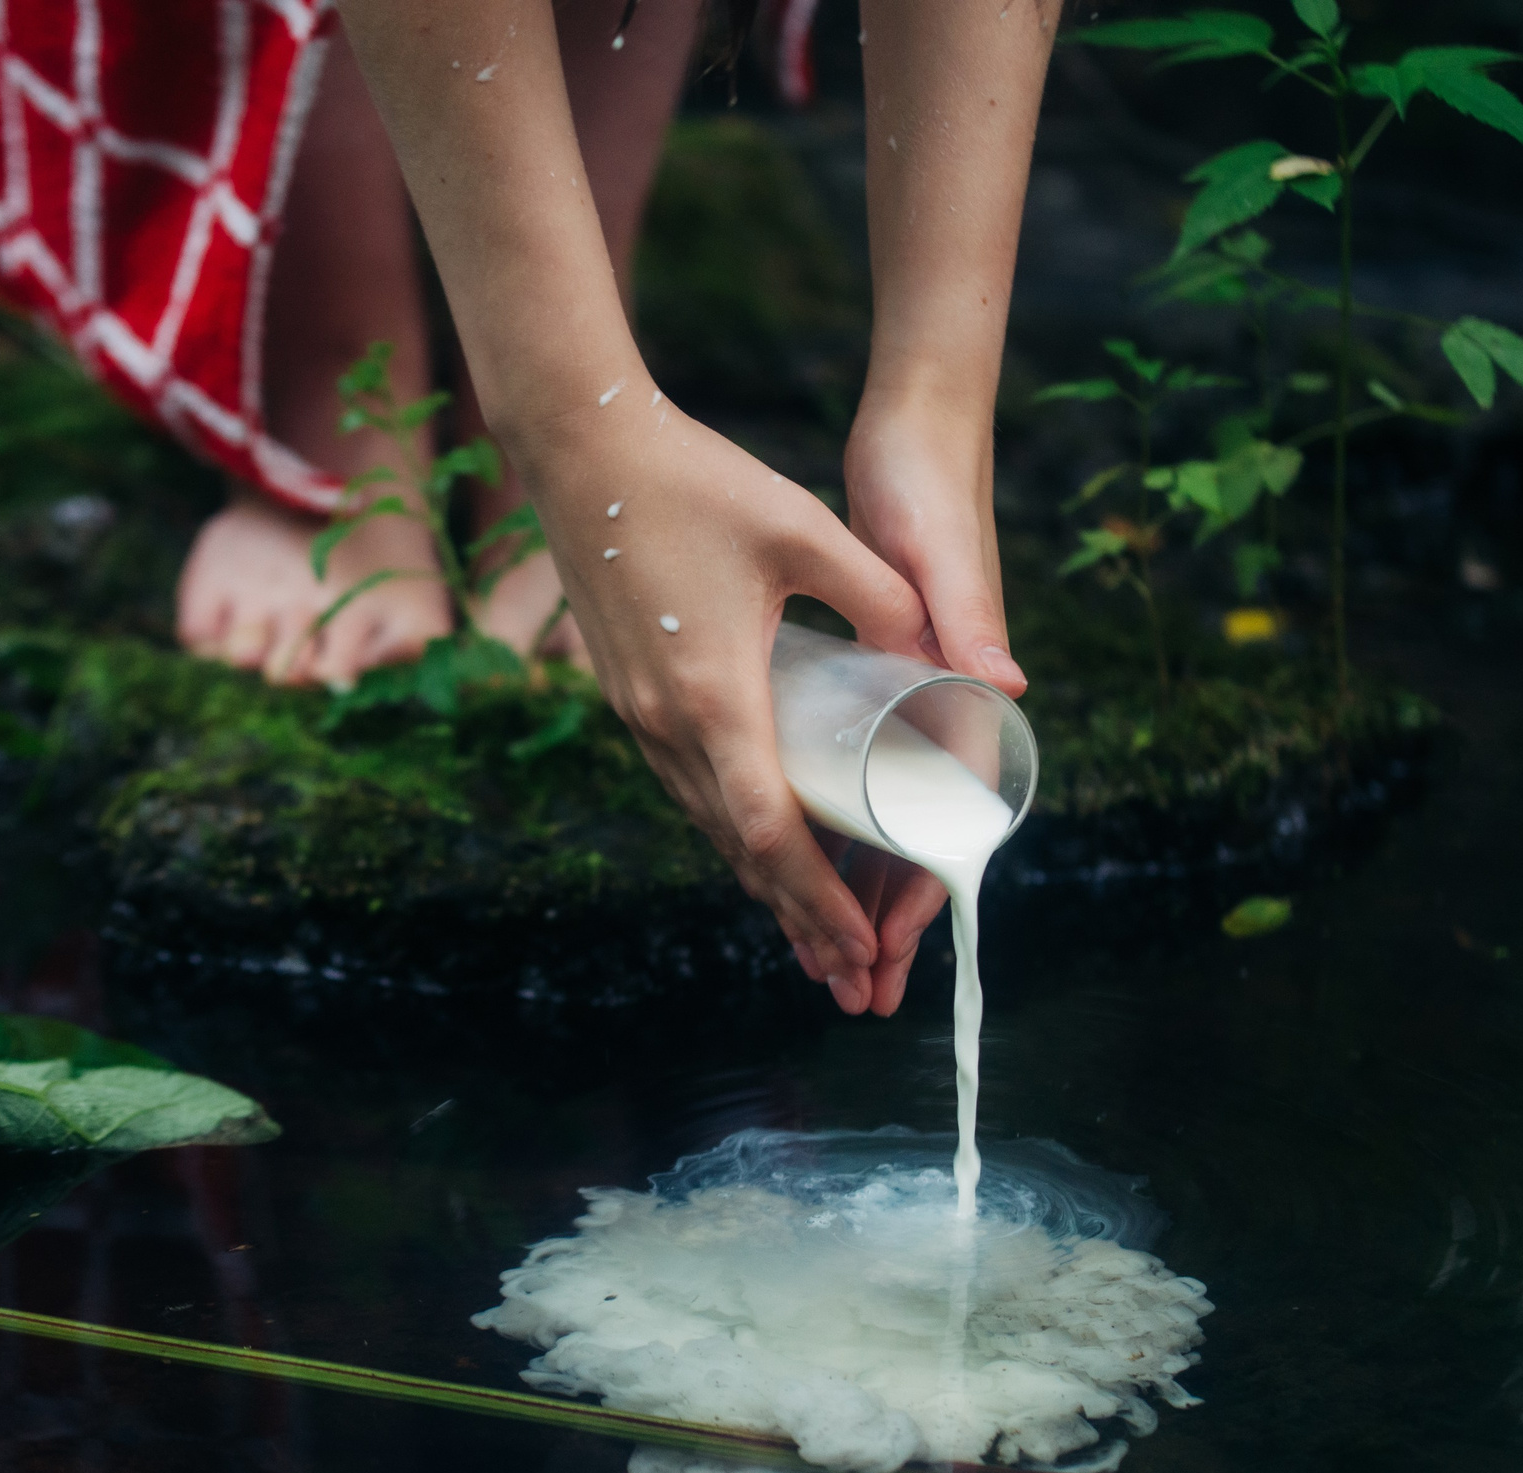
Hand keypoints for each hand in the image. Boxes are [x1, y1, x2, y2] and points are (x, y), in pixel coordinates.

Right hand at [514, 394, 930, 1013]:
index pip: (770, 830)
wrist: (579, 448)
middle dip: (798, 915)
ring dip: (762, 880)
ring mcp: (638, 714)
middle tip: (847, 974)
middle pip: (739, 848)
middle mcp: (669, 723)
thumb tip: (943, 649)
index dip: (819, 896)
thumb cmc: (694, 480)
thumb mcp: (804, 528)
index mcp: (717, 696)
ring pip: (707, 823)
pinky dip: (730, 829)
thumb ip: (879, 594)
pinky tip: (757, 841)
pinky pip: (686, 785)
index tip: (861, 945)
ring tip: (810, 932)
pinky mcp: (627, 694)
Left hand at [835, 392, 1019, 1015]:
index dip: (915, 891)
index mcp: (961, 695)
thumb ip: (968, 619)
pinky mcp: (872, 687)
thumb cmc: (930, 488)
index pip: (942, 818)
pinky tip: (795, 868)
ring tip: (823, 965)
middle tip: (852, 996)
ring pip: (873, 819)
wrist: (920, 429)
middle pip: (909, 838)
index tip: (884, 950)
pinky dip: (829, 830)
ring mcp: (905, 705)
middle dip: (879, 919)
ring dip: (851, 890)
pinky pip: (846, 779)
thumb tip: (1009, 686)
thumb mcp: (940, 556)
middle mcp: (938, 710)